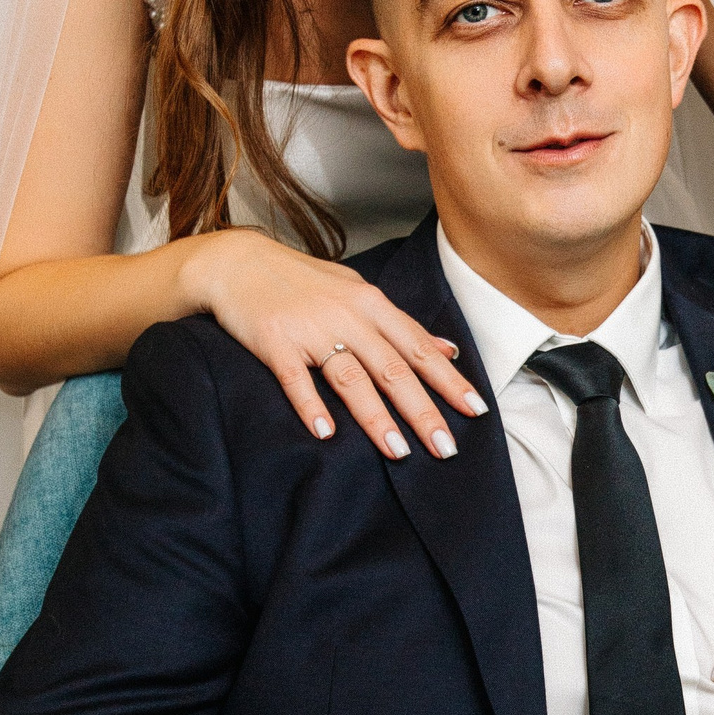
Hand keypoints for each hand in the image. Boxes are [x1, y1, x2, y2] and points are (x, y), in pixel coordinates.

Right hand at [183, 227, 484, 458]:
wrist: (238, 262)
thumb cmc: (303, 282)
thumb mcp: (358, 293)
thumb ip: (401, 324)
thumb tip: (447, 348)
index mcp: (372, 305)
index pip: (419, 348)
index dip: (449, 380)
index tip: (475, 410)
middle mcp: (347, 316)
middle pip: (393, 369)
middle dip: (423, 411)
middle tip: (446, 448)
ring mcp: (311, 329)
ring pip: (351, 378)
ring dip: (376, 418)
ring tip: (398, 452)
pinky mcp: (275, 342)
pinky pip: (295, 379)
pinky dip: (311, 406)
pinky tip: (326, 434)